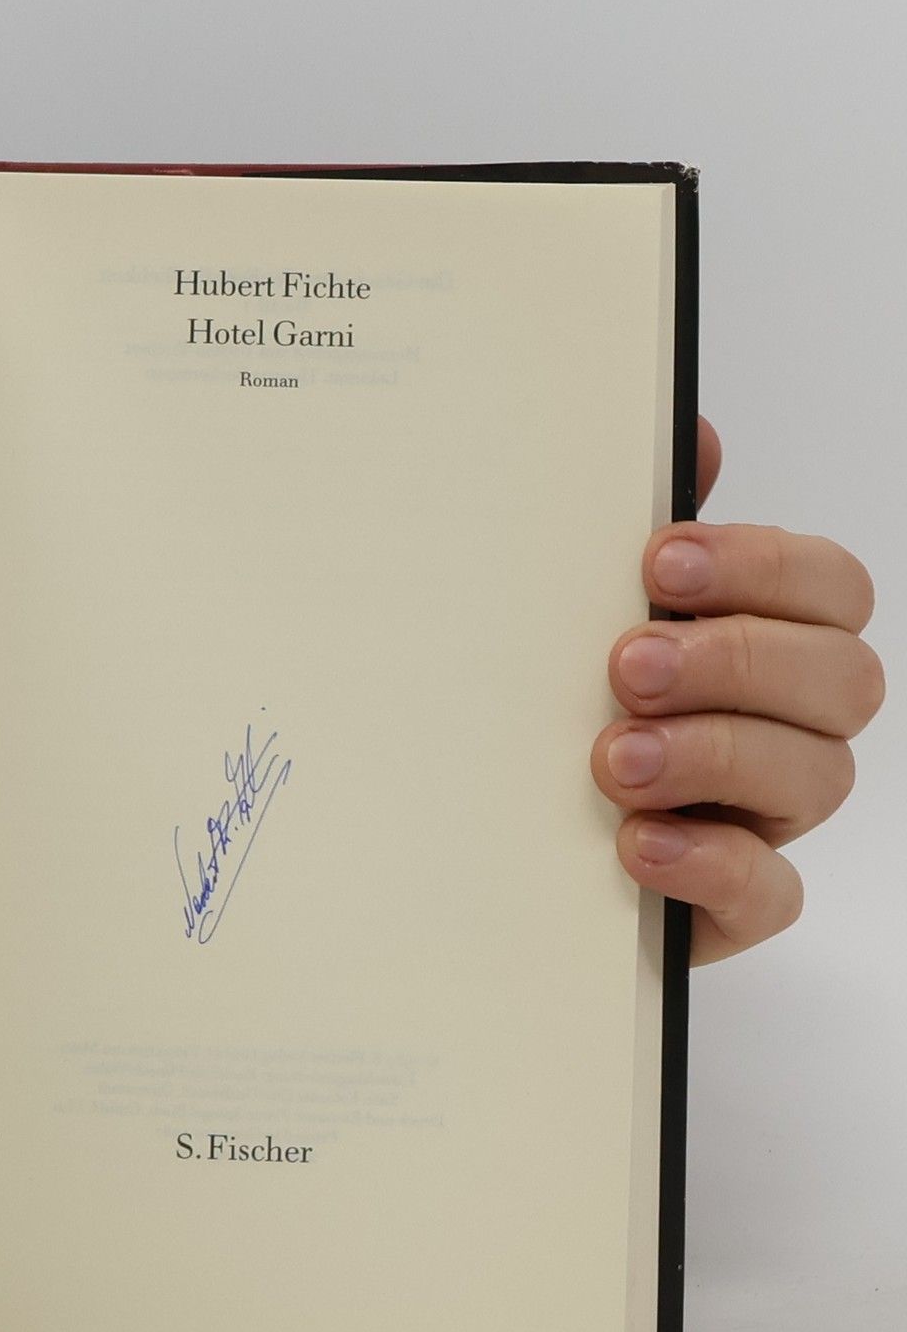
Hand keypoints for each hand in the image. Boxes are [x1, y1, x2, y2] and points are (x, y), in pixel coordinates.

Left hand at [594, 417, 883, 963]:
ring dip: (713, 755)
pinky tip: (634, 843)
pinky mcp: (731, 903)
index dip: (762, 567)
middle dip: (736, 662)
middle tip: (626, 665)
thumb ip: (638, 534)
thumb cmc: (555, 709)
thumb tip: (689, 429)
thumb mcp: (576, 614)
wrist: (489, 844)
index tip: (659, 561)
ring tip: (612, 758)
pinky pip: (768, 892)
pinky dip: (707, 864)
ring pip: (814, 777)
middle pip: (842, 680)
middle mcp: (785, 725)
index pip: (830, 587)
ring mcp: (766, 817)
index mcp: (766, 641)